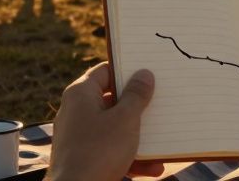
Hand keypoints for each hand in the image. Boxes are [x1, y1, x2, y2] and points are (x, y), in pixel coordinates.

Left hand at [48, 63, 163, 180]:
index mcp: (81, 94)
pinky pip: (110, 150)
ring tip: (162, 141)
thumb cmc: (98, 152)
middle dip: (138, 107)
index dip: (127, 71)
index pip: (105, 71)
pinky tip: (153, 167)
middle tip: (159, 104)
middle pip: (112, 100)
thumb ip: (137, 95)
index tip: (148, 73)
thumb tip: (144, 74)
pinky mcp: (83, 158)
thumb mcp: (125, 119)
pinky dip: (130, 157)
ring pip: (114, 129)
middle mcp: (76, 112)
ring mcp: (79, 136)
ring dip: (139, 137)